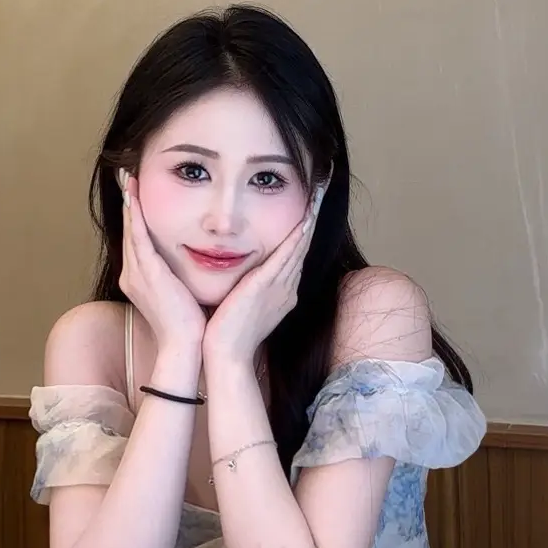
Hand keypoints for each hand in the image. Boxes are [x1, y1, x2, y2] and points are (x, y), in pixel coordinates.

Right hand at [120, 173, 205, 357]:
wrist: (186, 347)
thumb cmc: (189, 324)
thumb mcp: (181, 292)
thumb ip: (180, 274)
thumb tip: (194, 258)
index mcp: (140, 280)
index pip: (137, 240)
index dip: (135, 215)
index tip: (136, 191)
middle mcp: (133, 275)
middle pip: (130, 231)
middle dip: (129, 203)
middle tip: (127, 176)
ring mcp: (137, 274)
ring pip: (131, 230)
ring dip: (130, 203)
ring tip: (129, 179)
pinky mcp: (147, 274)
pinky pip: (138, 239)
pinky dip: (135, 217)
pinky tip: (134, 198)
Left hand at [202, 181, 326, 367]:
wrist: (226, 355)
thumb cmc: (228, 332)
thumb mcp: (243, 305)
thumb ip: (248, 287)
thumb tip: (245, 275)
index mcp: (282, 292)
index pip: (295, 255)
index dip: (304, 231)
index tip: (310, 210)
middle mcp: (287, 287)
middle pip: (303, 247)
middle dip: (312, 218)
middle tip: (321, 192)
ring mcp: (280, 287)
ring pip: (299, 247)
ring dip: (310, 221)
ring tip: (319, 196)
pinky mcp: (267, 286)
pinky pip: (286, 256)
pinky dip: (297, 237)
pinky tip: (305, 219)